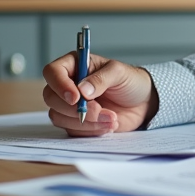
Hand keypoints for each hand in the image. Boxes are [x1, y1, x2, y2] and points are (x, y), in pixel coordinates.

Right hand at [42, 51, 158, 135]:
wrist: (143, 103)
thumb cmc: (130, 81)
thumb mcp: (119, 73)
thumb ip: (100, 79)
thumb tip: (82, 90)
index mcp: (75, 65)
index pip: (53, 72)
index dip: (60, 85)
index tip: (76, 97)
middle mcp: (68, 84)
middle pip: (51, 97)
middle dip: (75, 108)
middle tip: (100, 109)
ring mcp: (70, 105)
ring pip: (59, 116)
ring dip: (86, 121)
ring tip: (112, 118)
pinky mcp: (76, 123)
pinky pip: (72, 130)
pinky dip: (91, 130)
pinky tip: (109, 125)